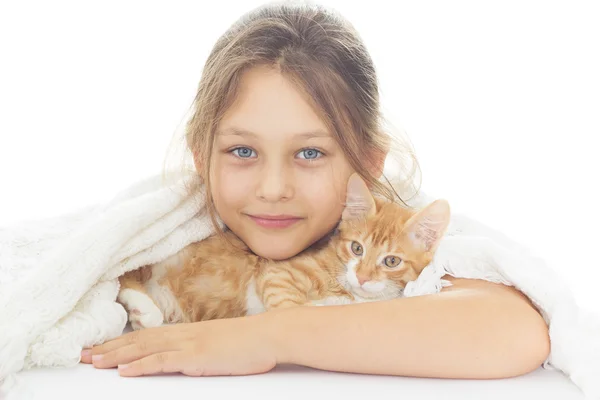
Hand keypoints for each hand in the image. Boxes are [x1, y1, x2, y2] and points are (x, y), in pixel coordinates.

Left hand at [79, 314, 278, 376]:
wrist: (268, 335)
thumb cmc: (249, 342)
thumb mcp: (219, 343)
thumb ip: (199, 348)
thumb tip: (186, 357)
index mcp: (187, 332)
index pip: (147, 336)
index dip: (121, 342)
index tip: (100, 348)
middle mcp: (183, 334)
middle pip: (139, 340)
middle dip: (109, 348)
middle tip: (83, 355)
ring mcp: (189, 344)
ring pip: (145, 348)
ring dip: (116, 355)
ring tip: (93, 361)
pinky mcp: (197, 356)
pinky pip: (163, 361)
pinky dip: (141, 365)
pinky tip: (124, 371)